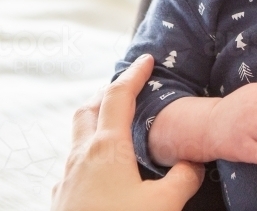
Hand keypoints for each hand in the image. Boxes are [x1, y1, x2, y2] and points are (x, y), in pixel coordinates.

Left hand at [51, 54, 203, 210]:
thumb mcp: (164, 204)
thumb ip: (183, 178)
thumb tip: (194, 164)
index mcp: (107, 148)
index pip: (119, 96)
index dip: (134, 74)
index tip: (147, 60)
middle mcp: (81, 156)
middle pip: (88, 109)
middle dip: (107, 94)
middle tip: (129, 91)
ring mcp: (67, 178)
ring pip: (78, 136)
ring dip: (97, 123)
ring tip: (120, 129)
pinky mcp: (62, 198)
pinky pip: (75, 163)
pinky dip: (91, 153)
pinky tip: (107, 171)